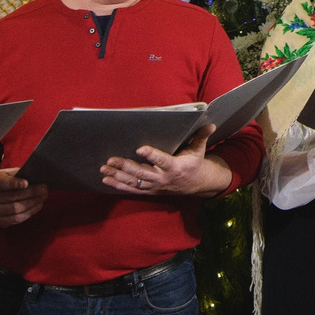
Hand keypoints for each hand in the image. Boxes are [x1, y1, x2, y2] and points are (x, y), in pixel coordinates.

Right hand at [0, 167, 44, 226]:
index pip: (0, 183)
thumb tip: (34, 174)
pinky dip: (30, 212)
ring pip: (15, 209)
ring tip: (43, 196)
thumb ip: (16, 174)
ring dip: (32, 203)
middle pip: (12, 196)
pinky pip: (16, 219)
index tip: (26, 182)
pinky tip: (38, 205)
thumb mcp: (5, 174)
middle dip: (31, 193)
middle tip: (44, 188)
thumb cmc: (1, 183)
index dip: (13, 183)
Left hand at [103, 127, 232, 196]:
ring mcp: (154, 186)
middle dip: (126, 166)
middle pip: (142, 173)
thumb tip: (210, 123)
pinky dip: (118, 185)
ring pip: (134, 182)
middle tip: (111, 159)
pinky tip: (106, 179)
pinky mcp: (149, 190)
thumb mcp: (199, 150)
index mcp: (175, 167)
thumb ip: (201, 136)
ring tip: (104, 168)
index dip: (151, 155)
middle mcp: (163, 178)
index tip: (140, 148)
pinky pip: (132, 189)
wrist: (196, 184)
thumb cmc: (194, 163)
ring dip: (118, 175)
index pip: (162, 160)